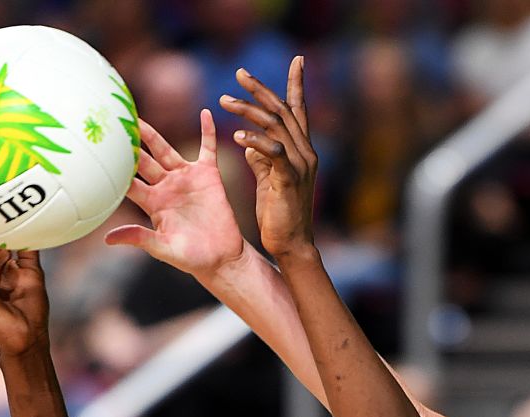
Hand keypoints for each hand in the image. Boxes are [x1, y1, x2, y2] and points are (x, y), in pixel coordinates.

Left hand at [105, 111, 246, 275]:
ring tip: (137, 117)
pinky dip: (207, 131)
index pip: (129, 182)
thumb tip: (108, 239)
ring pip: (165, 150)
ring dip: (152, 135)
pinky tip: (205, 113)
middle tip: (110, 126)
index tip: (96, 153)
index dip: (114, 169)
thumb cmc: (191, 258)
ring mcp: (186, 179)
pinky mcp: (208, 176)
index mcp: (153, 202)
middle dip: (127, 145)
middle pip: (142, 160)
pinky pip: (207, 149)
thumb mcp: (163, 248)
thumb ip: (139, 238)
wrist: (221, 258)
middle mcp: (166, 186)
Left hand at [219, 57, 317, 261]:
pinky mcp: (289, 180)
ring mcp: (300, 165)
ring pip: (276, 126)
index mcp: (302, 150)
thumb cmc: (279, 213)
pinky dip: (254, 141)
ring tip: (224, 101)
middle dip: (261, 89)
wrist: (291, 244)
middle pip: (284, 110)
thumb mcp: (268, 179)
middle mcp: (305, 153)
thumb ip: (261, 158)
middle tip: (239, 73)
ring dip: (248, 111)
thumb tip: (248, 141)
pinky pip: (273, 152)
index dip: (297, 84)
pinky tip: (236, 137)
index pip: (299, 110)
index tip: (297, 60)